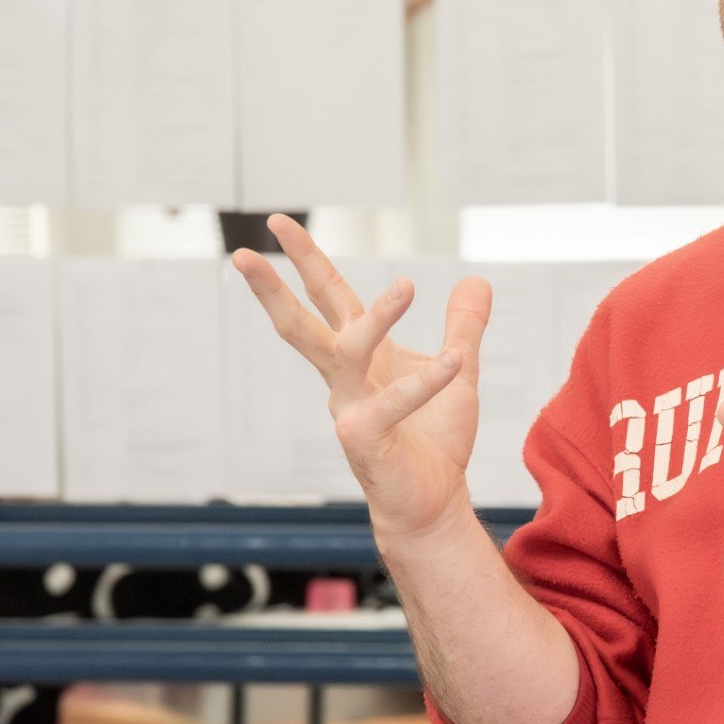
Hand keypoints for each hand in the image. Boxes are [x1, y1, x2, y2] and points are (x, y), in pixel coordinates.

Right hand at [231, 214, 490, 539]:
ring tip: (407, 284)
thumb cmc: (434, 438)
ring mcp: (349, 409)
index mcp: (361, 356)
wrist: (433, 501)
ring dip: (377, 317)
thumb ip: (465, 326)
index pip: (328, 298)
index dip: (306, 260)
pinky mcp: (367, 439)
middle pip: (303, 323)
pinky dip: (427, 380)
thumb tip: (477, 280)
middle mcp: (345, 379)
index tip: (279, 222)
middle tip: (246, 248)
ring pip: (348, 352)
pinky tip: (456, 361)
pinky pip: (394, 402)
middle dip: (276, 284)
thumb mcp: (458, 369)